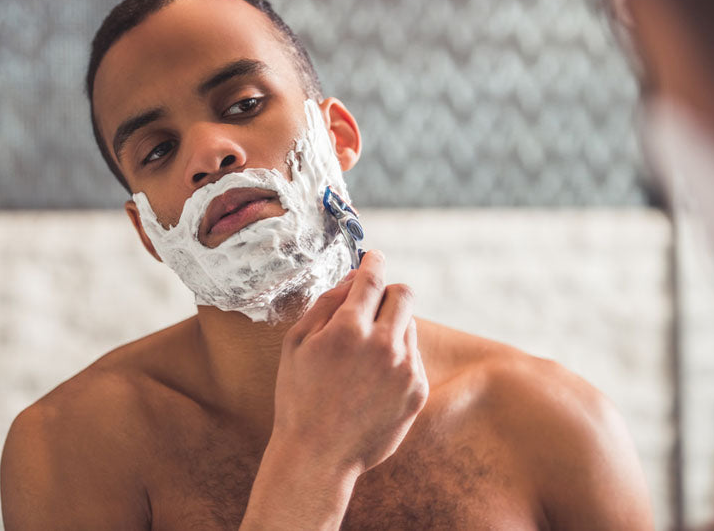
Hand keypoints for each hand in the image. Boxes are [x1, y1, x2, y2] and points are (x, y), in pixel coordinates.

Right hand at [272, 250, 428, 474]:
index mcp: (349, 329)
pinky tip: (372, 379)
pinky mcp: (417, 390)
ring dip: (391, 326)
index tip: (374, 256)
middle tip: (370, 305)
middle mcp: (384, 345)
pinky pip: (414, 356)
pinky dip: (397, 356)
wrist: (319, 455)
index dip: (374, 261)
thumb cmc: (299, 397)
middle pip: (404, 293)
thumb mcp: (297, 344)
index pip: (373, 277)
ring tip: (363, 354)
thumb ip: (326, 303)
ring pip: (409, 324)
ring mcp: (405, 369)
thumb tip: (353, 277)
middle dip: (388, 292)